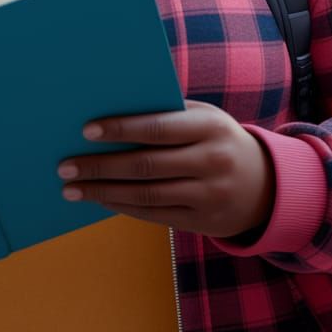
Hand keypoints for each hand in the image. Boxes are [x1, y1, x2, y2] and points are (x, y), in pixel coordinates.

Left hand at [57, 100, 274, 240]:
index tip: (86, 131)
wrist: (266, 185)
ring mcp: (209, 196)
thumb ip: (167, 112)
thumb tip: (112, 109)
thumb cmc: (219, 138)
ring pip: (146, 195)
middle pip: (146, 165)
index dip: (120, 129)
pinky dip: (122, 207)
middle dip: (101, 166)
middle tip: (65, 165)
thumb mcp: (204, 117)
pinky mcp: (203, 223)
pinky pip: (155, 215)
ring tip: (72, 187)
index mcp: (210, 126)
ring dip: (103, 192)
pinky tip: (100, 199)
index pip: (157, 127)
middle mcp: (212, 161)